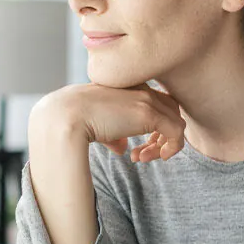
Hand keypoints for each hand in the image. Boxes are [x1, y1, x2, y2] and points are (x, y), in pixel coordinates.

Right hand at [32, 82, 186, 162]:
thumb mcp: (97, 126)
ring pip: (175, 122)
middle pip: (170, 111)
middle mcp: (141, 88)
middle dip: (160, 136)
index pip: (156, 103)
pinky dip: (170, 148)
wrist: (66, 116)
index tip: (136, 147)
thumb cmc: (75, 120)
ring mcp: (147, 99)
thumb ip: (114, 134)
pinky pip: (177, 133)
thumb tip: (122, 148)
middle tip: (141, 154)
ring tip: (141, 158)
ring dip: (162, 145)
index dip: (153, 128)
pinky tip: (148, 158)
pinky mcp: (150, 114)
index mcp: (129, 86)